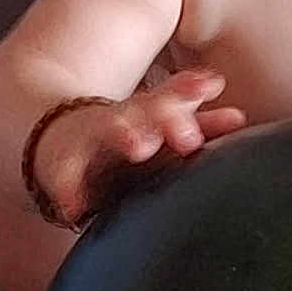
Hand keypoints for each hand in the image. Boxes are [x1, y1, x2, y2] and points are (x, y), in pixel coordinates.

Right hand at [31, 67, 245, 227]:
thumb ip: (199, 123)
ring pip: (107, 132)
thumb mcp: (157, 125)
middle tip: (189, 126)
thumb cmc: (123, 136)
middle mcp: (119, 122)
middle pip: (143, 110)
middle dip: (165, 112)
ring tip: (141, 143)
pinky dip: (67, 191)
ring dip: (125, 134)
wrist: (51, 134)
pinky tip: (74, 207)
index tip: (214, 83)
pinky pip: (63, 179)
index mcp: (145, 113)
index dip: (190, 92)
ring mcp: (89, 142)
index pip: (171, 98)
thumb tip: (241, 118)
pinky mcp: (61, 169)